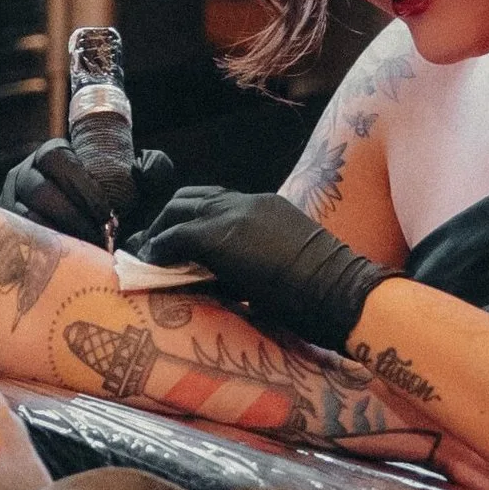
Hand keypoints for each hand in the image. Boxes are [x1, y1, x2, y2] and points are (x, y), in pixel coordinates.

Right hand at [0, 139, 179, 241]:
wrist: (102, 253)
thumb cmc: (118, 214)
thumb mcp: (139, 189)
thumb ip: (153, 169)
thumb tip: (145, 167)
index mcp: (52, 157)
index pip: (56, 157)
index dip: (80, 183)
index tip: (105, 209)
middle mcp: (25, 176)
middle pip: (40, 190)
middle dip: (73, 214)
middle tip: (100, 235)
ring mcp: (11, 204)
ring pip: (28, 217)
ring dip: (61, 234)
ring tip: (88, 250)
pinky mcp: (5, 234)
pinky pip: (20, 241)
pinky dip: (46, 251)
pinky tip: (70, 261)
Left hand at [136, 185, 384, 350]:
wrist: (340, 291)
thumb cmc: (325, 291)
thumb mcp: (287, 265)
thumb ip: (257, 263)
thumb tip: (231, 282)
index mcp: (268, 207)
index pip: (219, 202)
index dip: (195, 218)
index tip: (182, 240)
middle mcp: (249, 202)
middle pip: (193, 197)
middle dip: (170, 218)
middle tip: (156, 243)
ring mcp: (233, 215)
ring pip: (180, 209)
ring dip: (161, 229)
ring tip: (148, 252)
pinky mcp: (218, 235)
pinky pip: (176, 235)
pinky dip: (160, 246)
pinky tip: (151, 261)